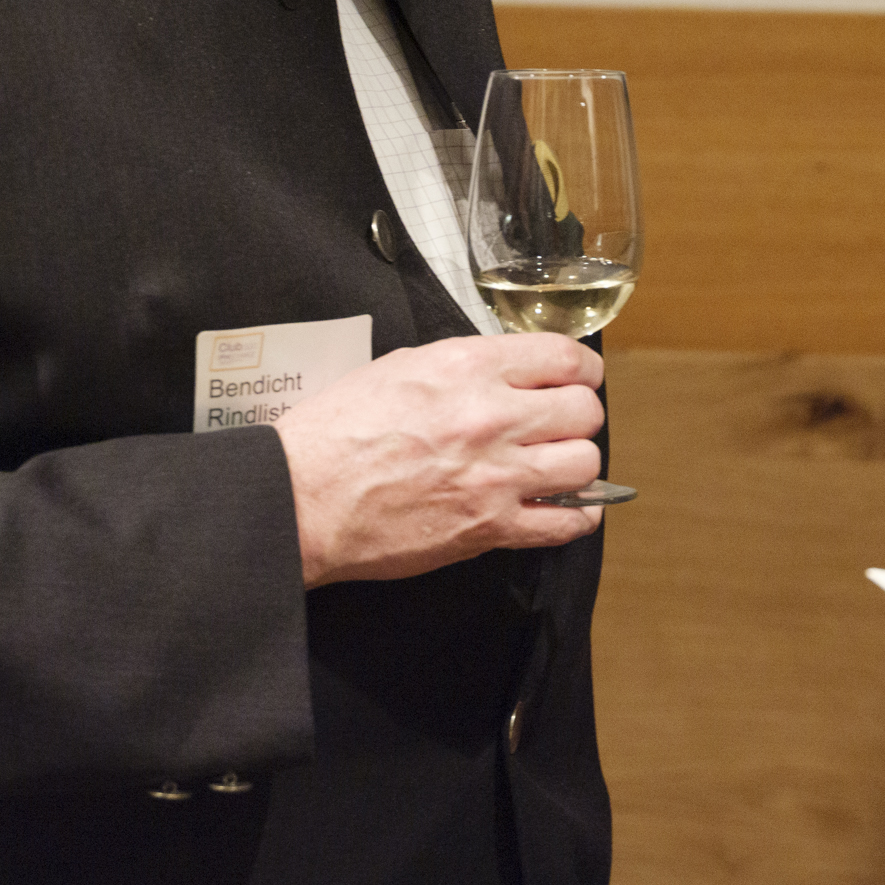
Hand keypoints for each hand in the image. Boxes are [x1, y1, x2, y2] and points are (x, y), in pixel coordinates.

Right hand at [275, 334, 606, 586]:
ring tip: (555, 465)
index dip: (580, 369)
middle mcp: (491, 417)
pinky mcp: (489, 528)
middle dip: (577, 416)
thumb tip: (506, 371)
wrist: (299, 500)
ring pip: (585, 463)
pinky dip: (574, 517)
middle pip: (585, 410)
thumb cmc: (334, 434)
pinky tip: (565, 508)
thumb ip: (464, 366)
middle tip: (558, 424)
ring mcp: (495, 476)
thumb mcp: (400, 368)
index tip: (577, 379)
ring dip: (576, 464)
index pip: (565, 357)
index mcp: (468, 368)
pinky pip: (565, 523)